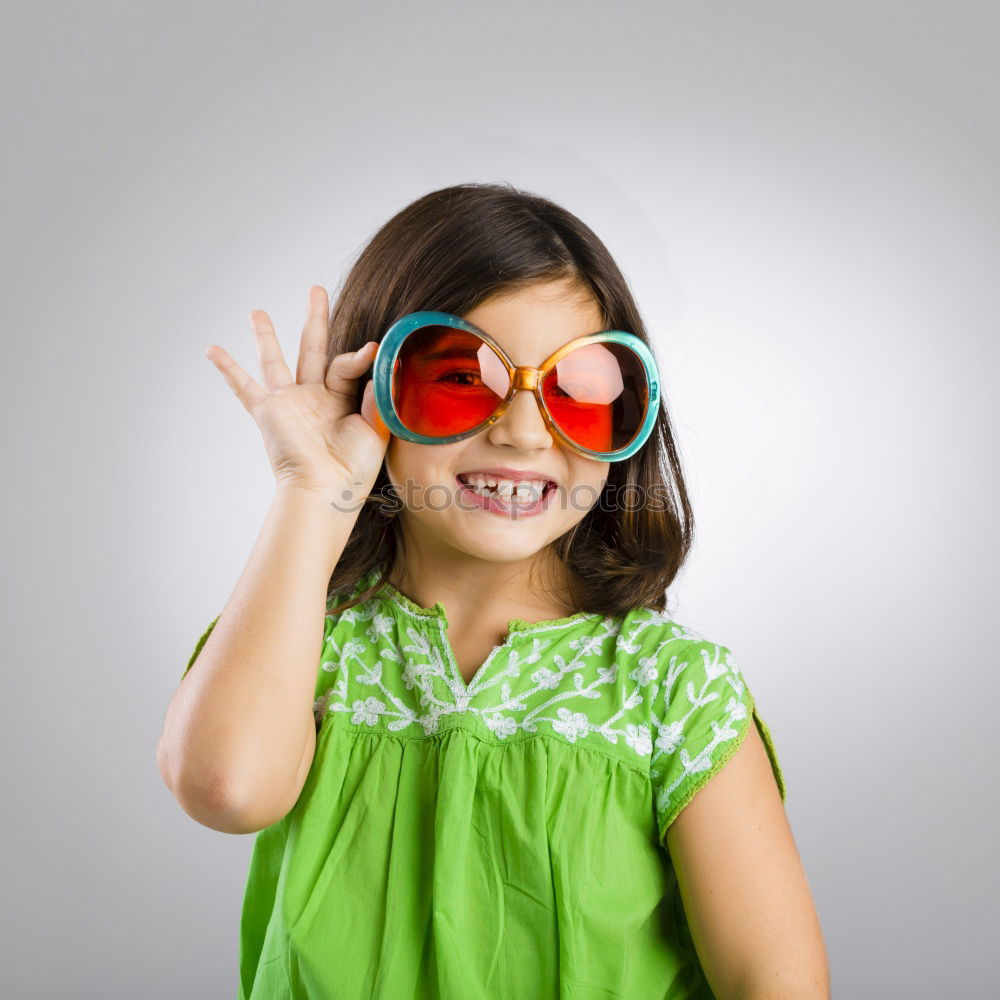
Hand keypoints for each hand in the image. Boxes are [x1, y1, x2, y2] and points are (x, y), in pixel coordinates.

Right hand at [205, 285, 390, 493]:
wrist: (326, 490)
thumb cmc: (355, 468)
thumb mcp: (375, 427)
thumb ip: (376, 395)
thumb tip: (379, 362)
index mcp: (343, 400)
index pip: (347, 364)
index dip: (359, 356)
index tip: (372, 349)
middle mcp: (315, 397)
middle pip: (314, 348)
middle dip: (316, 318)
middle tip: (316, 289)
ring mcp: (290, 403)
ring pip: (276, 361)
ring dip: (266, 336)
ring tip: (256, 311)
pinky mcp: (268, 412)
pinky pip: (245, 388)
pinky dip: (228, 369)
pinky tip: (212, 349)